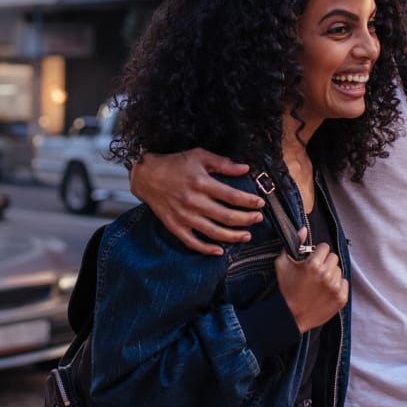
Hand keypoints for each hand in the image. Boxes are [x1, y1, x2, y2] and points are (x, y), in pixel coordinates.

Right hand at [130, 150, 264, 254]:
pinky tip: (220, 250)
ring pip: (214, 232)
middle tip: (258, 219)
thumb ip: (222, 163)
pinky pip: (193, 242)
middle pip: (227, 216)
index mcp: (201, 183)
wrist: (146, 177)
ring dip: (233, 236)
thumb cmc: (174, 165)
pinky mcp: (175, 226)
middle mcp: (194, 202)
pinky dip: (207, 249)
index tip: (260, 204)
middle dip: (247, 220)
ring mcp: (184, 216)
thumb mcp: (199, 156)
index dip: (249, 202)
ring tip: (246, 236)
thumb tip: (245, 168)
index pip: (232, 196)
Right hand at [274, 229, 347, 331]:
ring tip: (319, 282)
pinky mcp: (341, 298)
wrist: (290, 316)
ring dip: (330, 273)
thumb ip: (293, 244)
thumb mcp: (282, 264)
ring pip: (339, 270)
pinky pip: (344, 283)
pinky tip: (325, 290)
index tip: (312, 260)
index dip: (317, 252)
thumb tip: (303, 229)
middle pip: (333, 257)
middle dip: (325, 262)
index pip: (324, 247)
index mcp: (313, 264)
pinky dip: (337, 285)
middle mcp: (326, 274)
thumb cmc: (285, 289)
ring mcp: (335, 287)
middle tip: (315, 272)